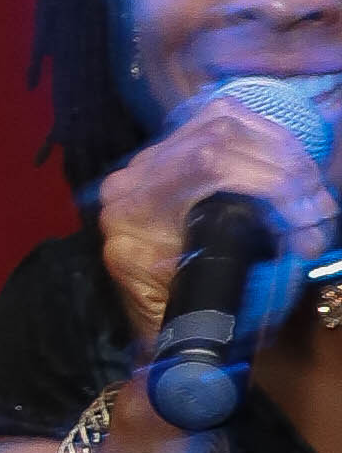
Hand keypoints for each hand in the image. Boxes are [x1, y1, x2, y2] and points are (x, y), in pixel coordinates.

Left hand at [92, 83, 338, 350]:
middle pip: (221, 134)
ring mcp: (146, 162)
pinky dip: (264, 137)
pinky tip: (291, 163)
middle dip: (286, 170)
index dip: (272, 183)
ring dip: (282, 152)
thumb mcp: (204, 297)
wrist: (157, 333)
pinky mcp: (166, 153)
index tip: (308, 222)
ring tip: (311, 193)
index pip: (208, 162)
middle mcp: (132, 179)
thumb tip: (299, 230)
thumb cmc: (182, 320)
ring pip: (224, 120)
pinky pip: (218, 119)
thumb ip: (236, 261)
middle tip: (320, 212)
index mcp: (133, 212)